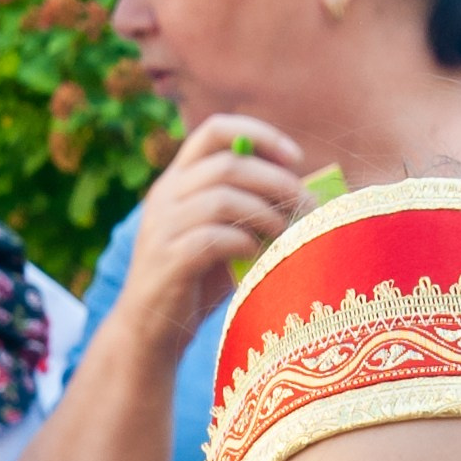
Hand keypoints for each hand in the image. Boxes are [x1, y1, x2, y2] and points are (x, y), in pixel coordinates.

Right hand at [113, 114, 304, 355]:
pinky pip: (213, 238)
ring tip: (284, 233)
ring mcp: (162, 226)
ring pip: (221, 199)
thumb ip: (249, 208)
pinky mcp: (168, 259)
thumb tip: (308, 194)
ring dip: (264, 213)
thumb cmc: (198, 279)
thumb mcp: (222, 233)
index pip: (215, 130)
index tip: (295, 157)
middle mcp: (165, 195)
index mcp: (177, 179)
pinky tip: (257, 255)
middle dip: (276, 180)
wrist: (152, 329)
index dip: (258, 135)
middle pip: (228, 164)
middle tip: (306, 204)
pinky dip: (244, 243)